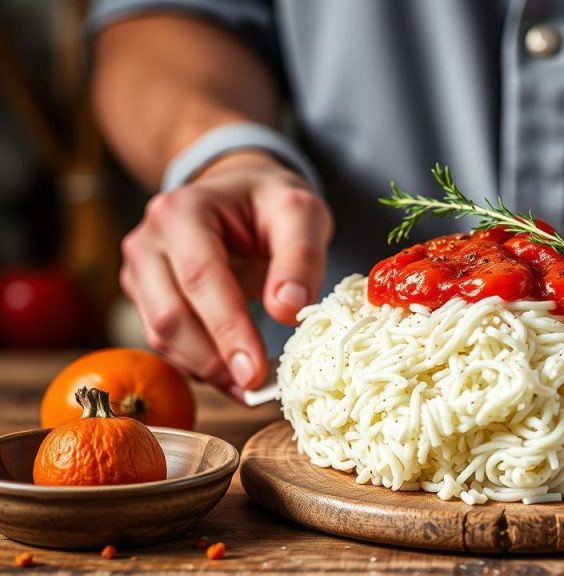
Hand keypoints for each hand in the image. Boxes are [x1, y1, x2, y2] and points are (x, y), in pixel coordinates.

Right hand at [120, 151, 333, 400]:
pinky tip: (233, 374)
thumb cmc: (271, 202)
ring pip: (161, 335)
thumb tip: (287, 310)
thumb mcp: (302, 213)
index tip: (255, 372)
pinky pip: (165, 341)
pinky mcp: (144, 296)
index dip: (227, 329)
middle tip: (255, 390)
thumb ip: (301, 256)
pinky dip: (199, 364)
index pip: (200, 277)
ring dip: (206, 369)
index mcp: (182, 211)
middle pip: (170, 314)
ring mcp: (139, 270)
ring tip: (250, 387)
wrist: (241, 192)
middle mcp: (148, 240)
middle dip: (214, 359)